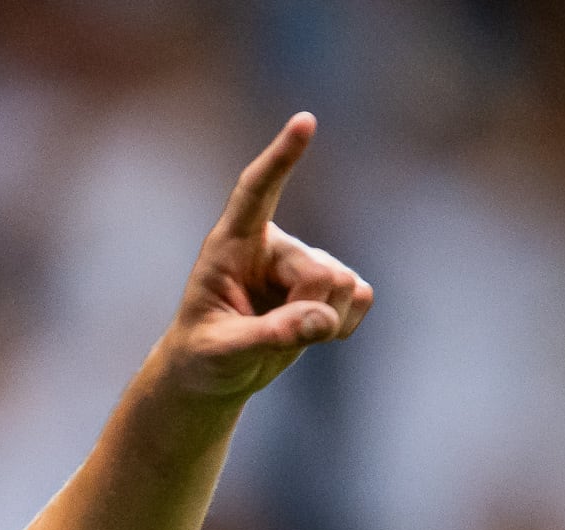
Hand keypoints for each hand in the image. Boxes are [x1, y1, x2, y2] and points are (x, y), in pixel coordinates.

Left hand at [156, 114, 374, 401]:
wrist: (216, 372)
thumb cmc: (203, 356)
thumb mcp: (221, 353)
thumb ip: (268, 336)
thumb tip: (322, 320)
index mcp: (232, 244)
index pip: (256, 192)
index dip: (280, 159)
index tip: (304, 122)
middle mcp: (274, 244)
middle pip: (319, 272)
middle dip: (305, 313)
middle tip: (267, 336)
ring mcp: (308, 260)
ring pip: (344, 286)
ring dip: (322, 323)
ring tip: (281, 333)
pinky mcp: (333, 283)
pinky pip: (361, 298)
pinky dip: (343, 326)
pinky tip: (313, 334)